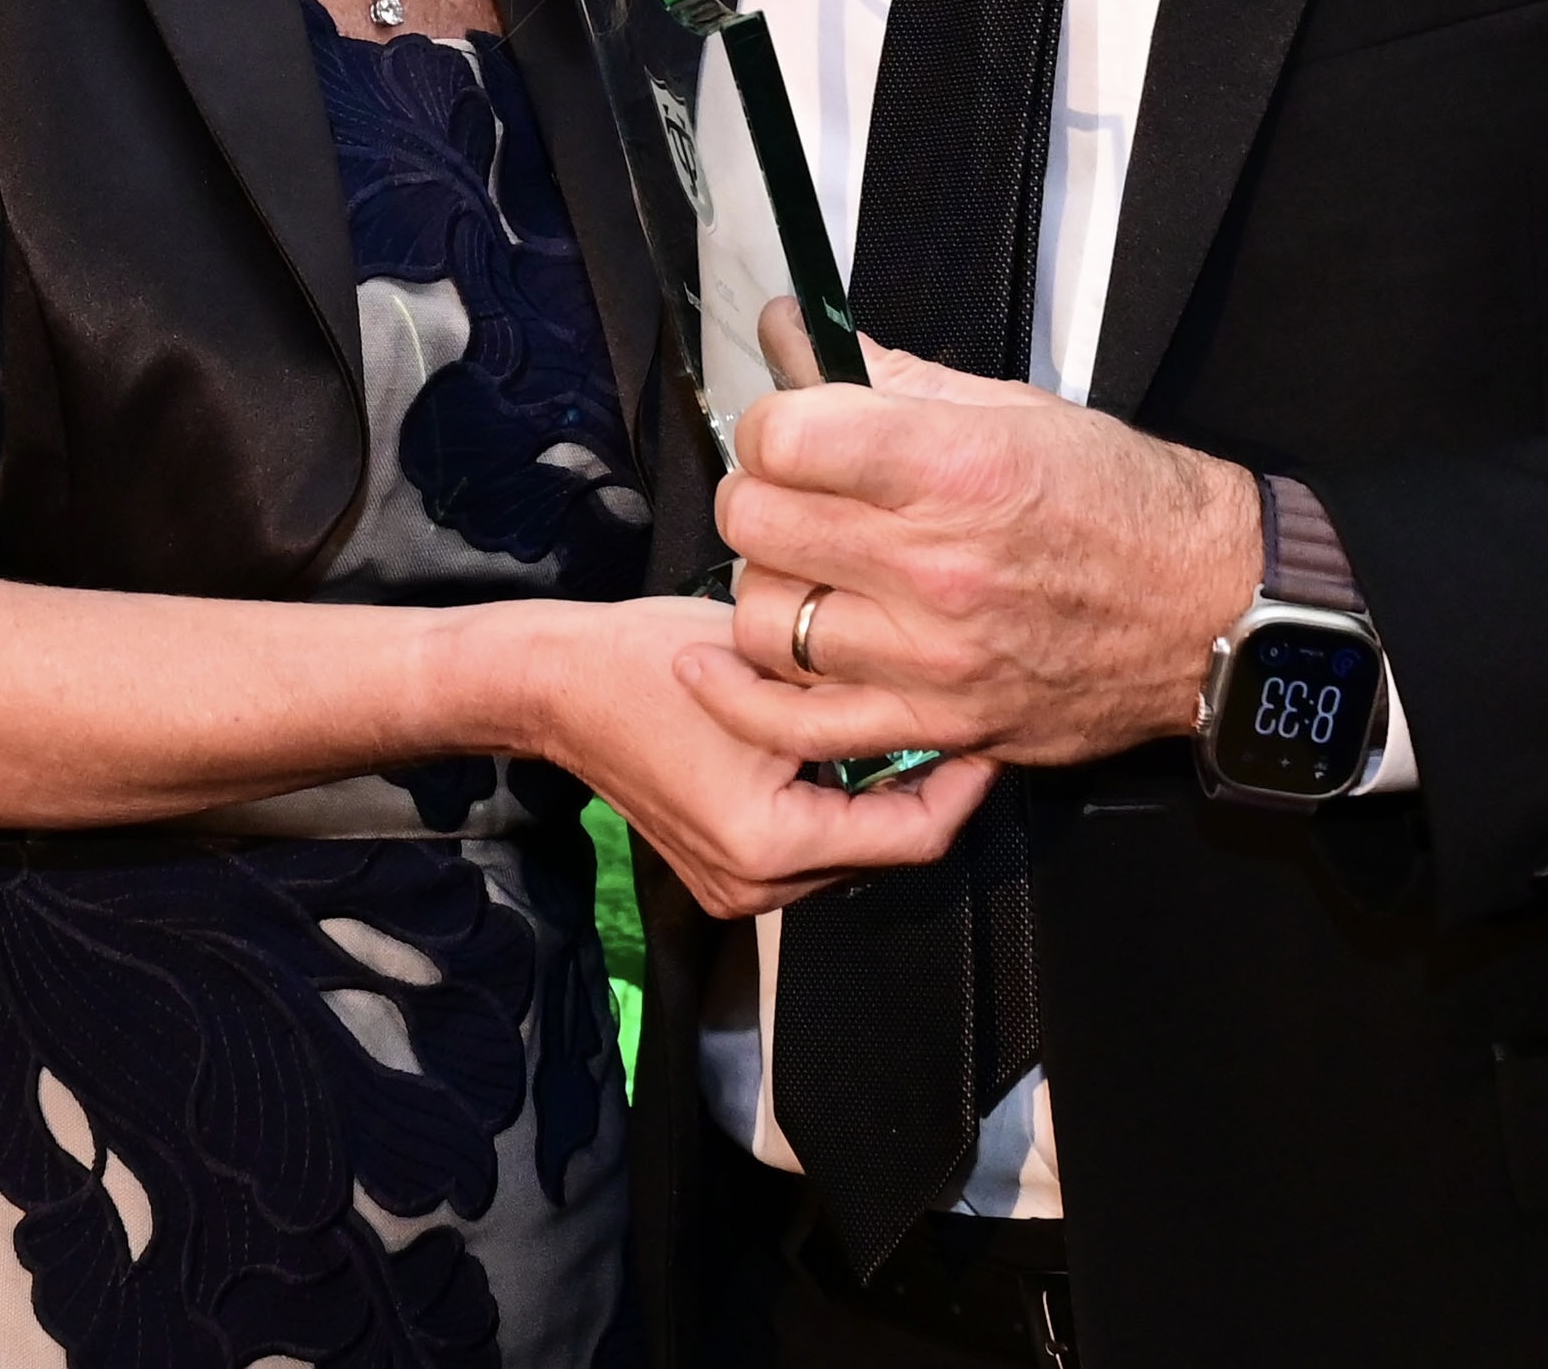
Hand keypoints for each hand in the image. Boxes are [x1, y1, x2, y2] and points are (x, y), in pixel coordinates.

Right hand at [521, 593, 995, 918]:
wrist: (558, 683)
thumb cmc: (653, 659)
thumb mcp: (775, 670)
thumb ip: (860, 702)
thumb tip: (946, 706)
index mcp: (771, 845)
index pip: (914, 837)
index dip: (965, 786)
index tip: (990, 733)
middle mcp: (753, 886)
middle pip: (885, 851)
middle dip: (927, 790)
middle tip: (959, 724)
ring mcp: (732, 888)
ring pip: (850, 851)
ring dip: (881, 799)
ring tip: (907, 731)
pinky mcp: (718, 872)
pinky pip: (808, 848)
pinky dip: (836, 807)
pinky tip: (843, 753)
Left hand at [689, 300, 1261, 769]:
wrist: (1208, 608)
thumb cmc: (1120, 499)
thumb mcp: (1012, 408)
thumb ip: (887, 378)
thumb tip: (791, 338)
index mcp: (955, 467)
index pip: (783, 437)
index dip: (772, 424)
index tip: (793, 429)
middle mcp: (935, 566)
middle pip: (757, 522)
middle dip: (759, 494)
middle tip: (793, 493)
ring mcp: (932, 657)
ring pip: (761, 620)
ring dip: (763, 585)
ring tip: (800, 568)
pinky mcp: (937, 724)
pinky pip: (797, 725)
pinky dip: (742, 697)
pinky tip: (716, 667)